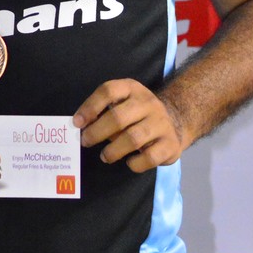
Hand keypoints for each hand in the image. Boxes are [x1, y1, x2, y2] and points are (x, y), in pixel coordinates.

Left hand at [73, 79, 188, 173]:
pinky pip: (149, 157)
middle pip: (118, 117)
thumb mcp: (122, 104)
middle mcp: (148, 103)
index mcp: (132, 88)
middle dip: (97, 132)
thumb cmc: (137, 114)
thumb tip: (82, 127)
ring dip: (113, 151)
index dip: (90, 107)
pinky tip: (129, 162)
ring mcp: (161, 123)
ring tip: (105, 156)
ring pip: (133, 139)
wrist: (175, 121)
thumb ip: (102, 112)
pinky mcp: (170, 144)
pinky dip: (134, 163)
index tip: (77, 123)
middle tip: (86, 142)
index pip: (108, 91)